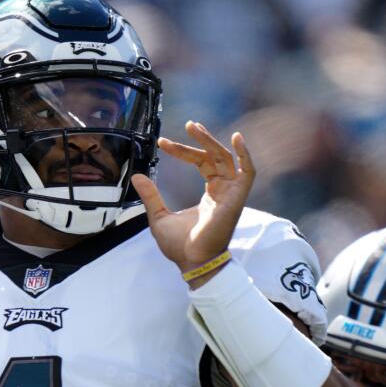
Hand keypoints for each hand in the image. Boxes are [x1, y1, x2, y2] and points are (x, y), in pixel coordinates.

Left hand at [131, 121, 255, 285]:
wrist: (191, 261)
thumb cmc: (180, 246)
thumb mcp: (158, 216)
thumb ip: (151, 196)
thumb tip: (137, 176)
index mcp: (209, 194)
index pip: (201, 163)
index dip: (185, 151)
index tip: (163, 144)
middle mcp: (223, 191)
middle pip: (214, 157)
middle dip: (200, 140)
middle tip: (187, 124)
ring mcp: (231, 194)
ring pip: (226, 158)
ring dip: (212, 141)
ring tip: (194, 127)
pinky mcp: (237, 198)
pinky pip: (248, 172)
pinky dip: (245, 155)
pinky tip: (237, 138)